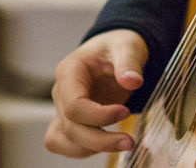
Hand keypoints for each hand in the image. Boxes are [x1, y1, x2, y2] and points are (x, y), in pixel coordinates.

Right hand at [44, 29, 147, 157]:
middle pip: (70, 127)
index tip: (125, 112)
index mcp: (69, 72)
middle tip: (129, 141)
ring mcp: (62, 109)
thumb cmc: (117, 46)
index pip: (74, 105)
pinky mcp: (71, 121)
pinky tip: (109, 142)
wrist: (115, 51)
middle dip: (100, 140)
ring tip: (122, 143)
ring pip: (63, 141)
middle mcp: (61, 92)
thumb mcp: (127, 46)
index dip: (99, 116)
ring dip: (92, 148)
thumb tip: (133, 81)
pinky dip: (85, 149)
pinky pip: (66, 144)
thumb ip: (129, 62)